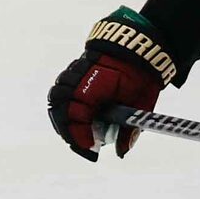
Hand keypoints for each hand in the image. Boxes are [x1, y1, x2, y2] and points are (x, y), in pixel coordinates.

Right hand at [47, 16, 172, 159]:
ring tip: (76, 132)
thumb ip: (130, 127)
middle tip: (82, 144)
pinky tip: (77, 117)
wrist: (141, 46)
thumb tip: (121, 151)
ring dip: (64, 119)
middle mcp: (79, 79)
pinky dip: (66, 106)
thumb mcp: (142, 102)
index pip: (78, 115)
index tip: (90, 148)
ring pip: (57, 99)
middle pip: (60, 109)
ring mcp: (74, 74)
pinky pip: (62, 91)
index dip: (81, 135)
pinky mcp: (74, 73)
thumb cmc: (142, 74)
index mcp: (96, 86)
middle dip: (69, 130)